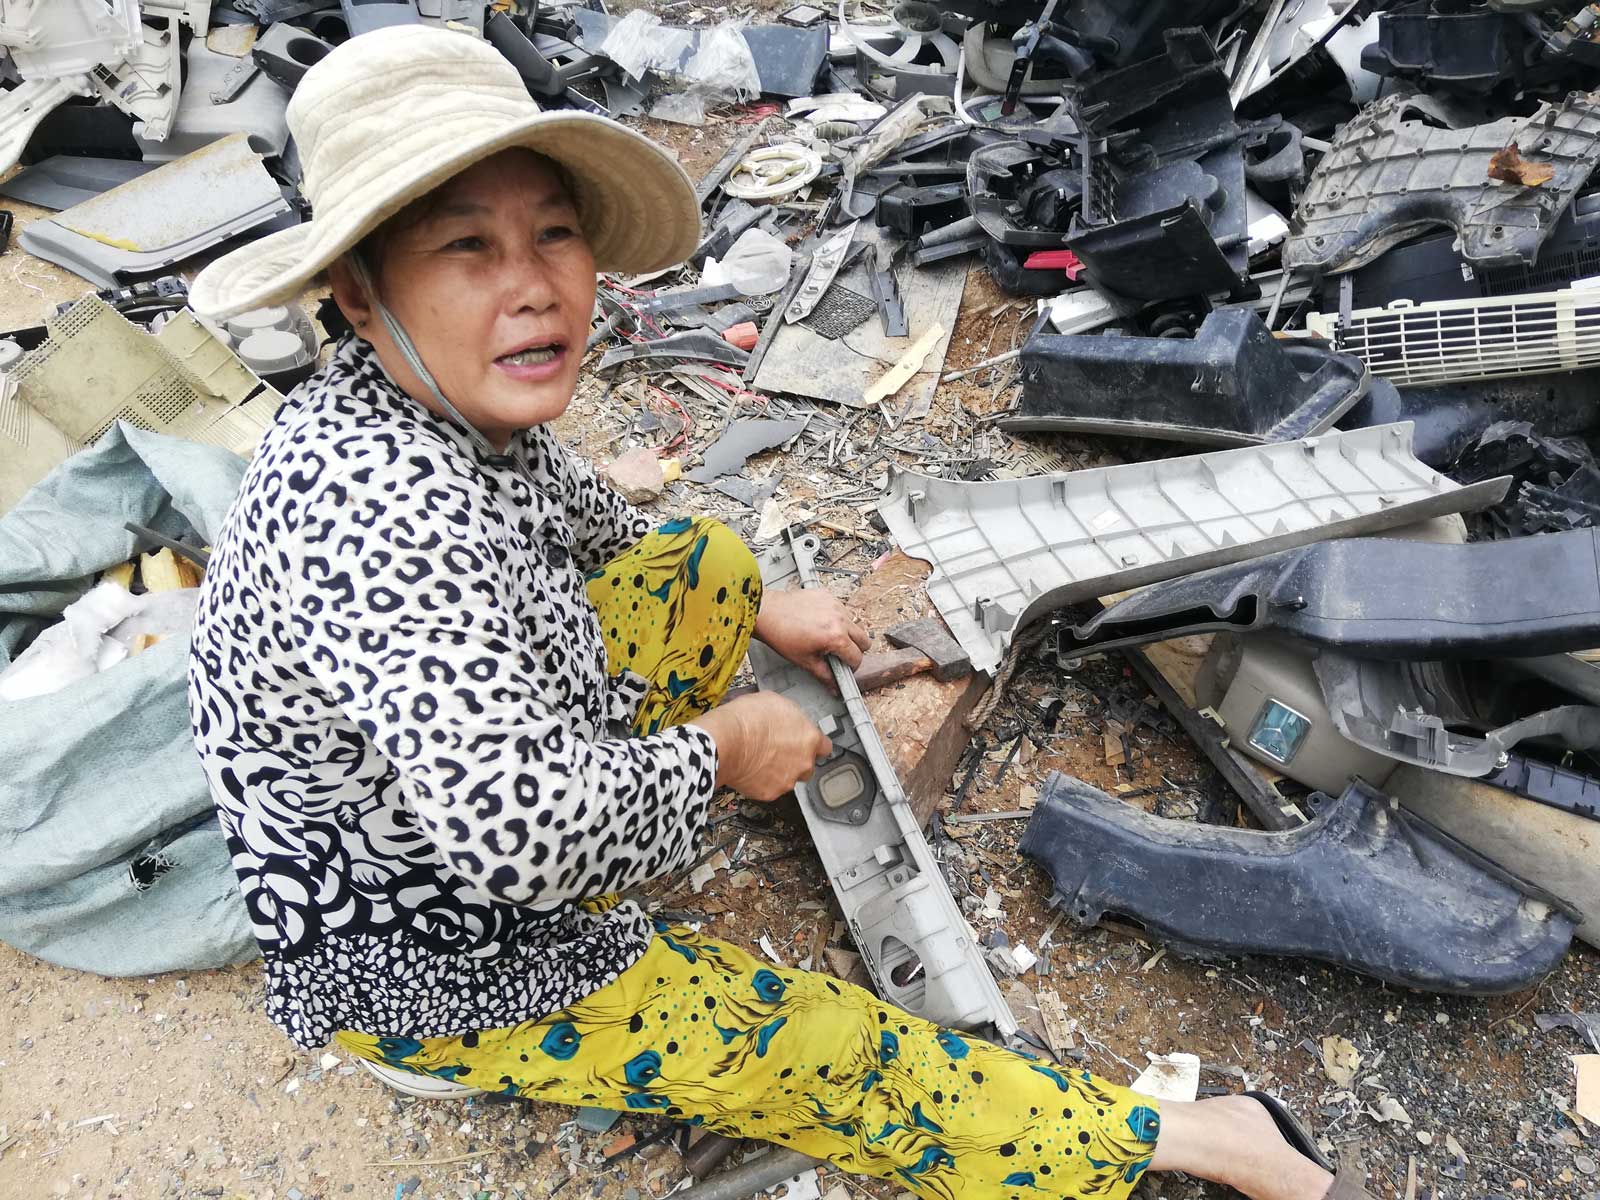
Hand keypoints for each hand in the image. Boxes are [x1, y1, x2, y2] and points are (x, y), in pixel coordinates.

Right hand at [690, 693, 832, 801]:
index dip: (814, 745)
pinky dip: (762, 781)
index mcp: (809, 738)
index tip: (806, 744)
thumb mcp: (774, 702)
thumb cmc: (747, 718)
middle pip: (808, 766)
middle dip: (796, 760)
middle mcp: (803, 763)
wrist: (726, 740)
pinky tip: (750, 769)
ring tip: (760, 759)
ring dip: (779, 771)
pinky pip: (769, 788)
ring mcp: (787, 780)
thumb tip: (786, 719)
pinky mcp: (769, 793)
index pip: (825, 747)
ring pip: (788, 779)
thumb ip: (789, 716)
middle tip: (778, 750)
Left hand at [754, 586, 870, 687]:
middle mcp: (840, 619)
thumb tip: (834, 687)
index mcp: (835, 637)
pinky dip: (836, 618)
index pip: (857, 657)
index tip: (844, 667)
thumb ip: (825, 676)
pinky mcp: (828, 595)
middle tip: (840, 653)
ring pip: (855, 623)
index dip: (851, 667)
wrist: (767, 612)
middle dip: (855, 649)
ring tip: (828, 637)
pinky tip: (821, 623)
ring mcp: (835, 605)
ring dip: (847, 633)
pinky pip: (842, 610)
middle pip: (865, 640)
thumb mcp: (804, 661)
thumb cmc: (781, 635)